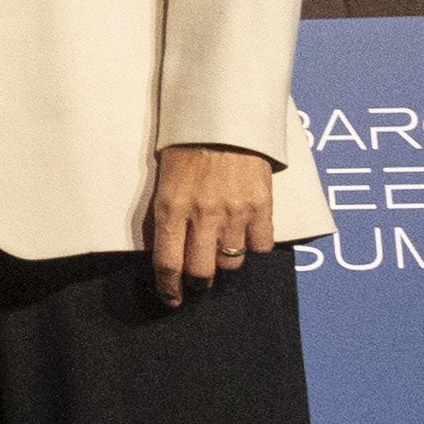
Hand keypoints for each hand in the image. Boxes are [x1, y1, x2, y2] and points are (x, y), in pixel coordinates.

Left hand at [146, 142, 281, 308]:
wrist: (225, 123)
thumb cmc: (187, 150)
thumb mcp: (162, 184)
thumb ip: (162, 218)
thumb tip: (161, 255)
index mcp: (170, 208)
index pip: (167, 263)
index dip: (168, 288)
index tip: (170, 300)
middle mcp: (202, 215)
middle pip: (201, 272)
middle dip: (198, 283)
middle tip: (198, 280)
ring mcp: (234, 213)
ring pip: (232, 263)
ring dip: (225, 262)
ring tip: (221, 248)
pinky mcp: (262, 208)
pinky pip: (261, 246)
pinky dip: (253, 247)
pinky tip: (245, 234)